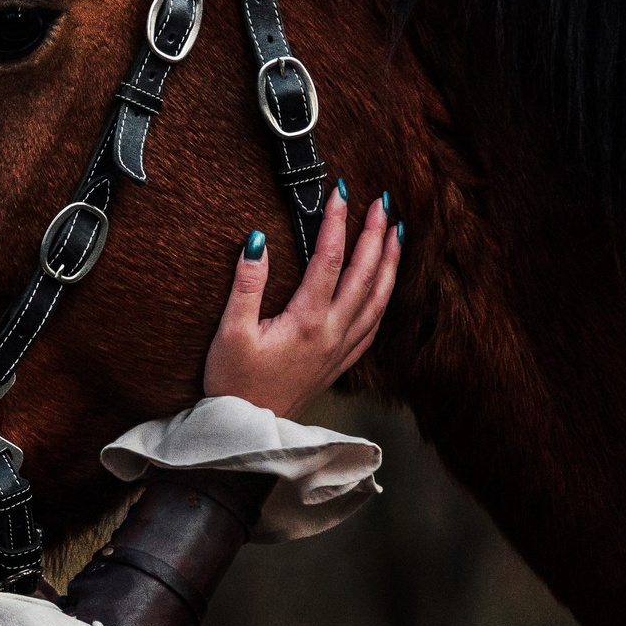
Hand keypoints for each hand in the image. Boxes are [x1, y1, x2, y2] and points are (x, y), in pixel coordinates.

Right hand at [202, 184, 401, 416]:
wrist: (247, 433)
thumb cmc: (233, 384)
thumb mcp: (229, 332)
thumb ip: (246, 284)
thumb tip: (257, 240)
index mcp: (307, 322)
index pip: (328, 259)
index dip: (337, 222)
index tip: (341, 192)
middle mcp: (332, 334)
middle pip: (364, 275)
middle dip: (375, 235)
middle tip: (382, 202)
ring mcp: (340, 350)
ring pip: (378, 300)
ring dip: (389, 264)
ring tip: (396, 234)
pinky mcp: (339, 364)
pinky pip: (374, 326)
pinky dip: (384, 298)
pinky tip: (385, 286)